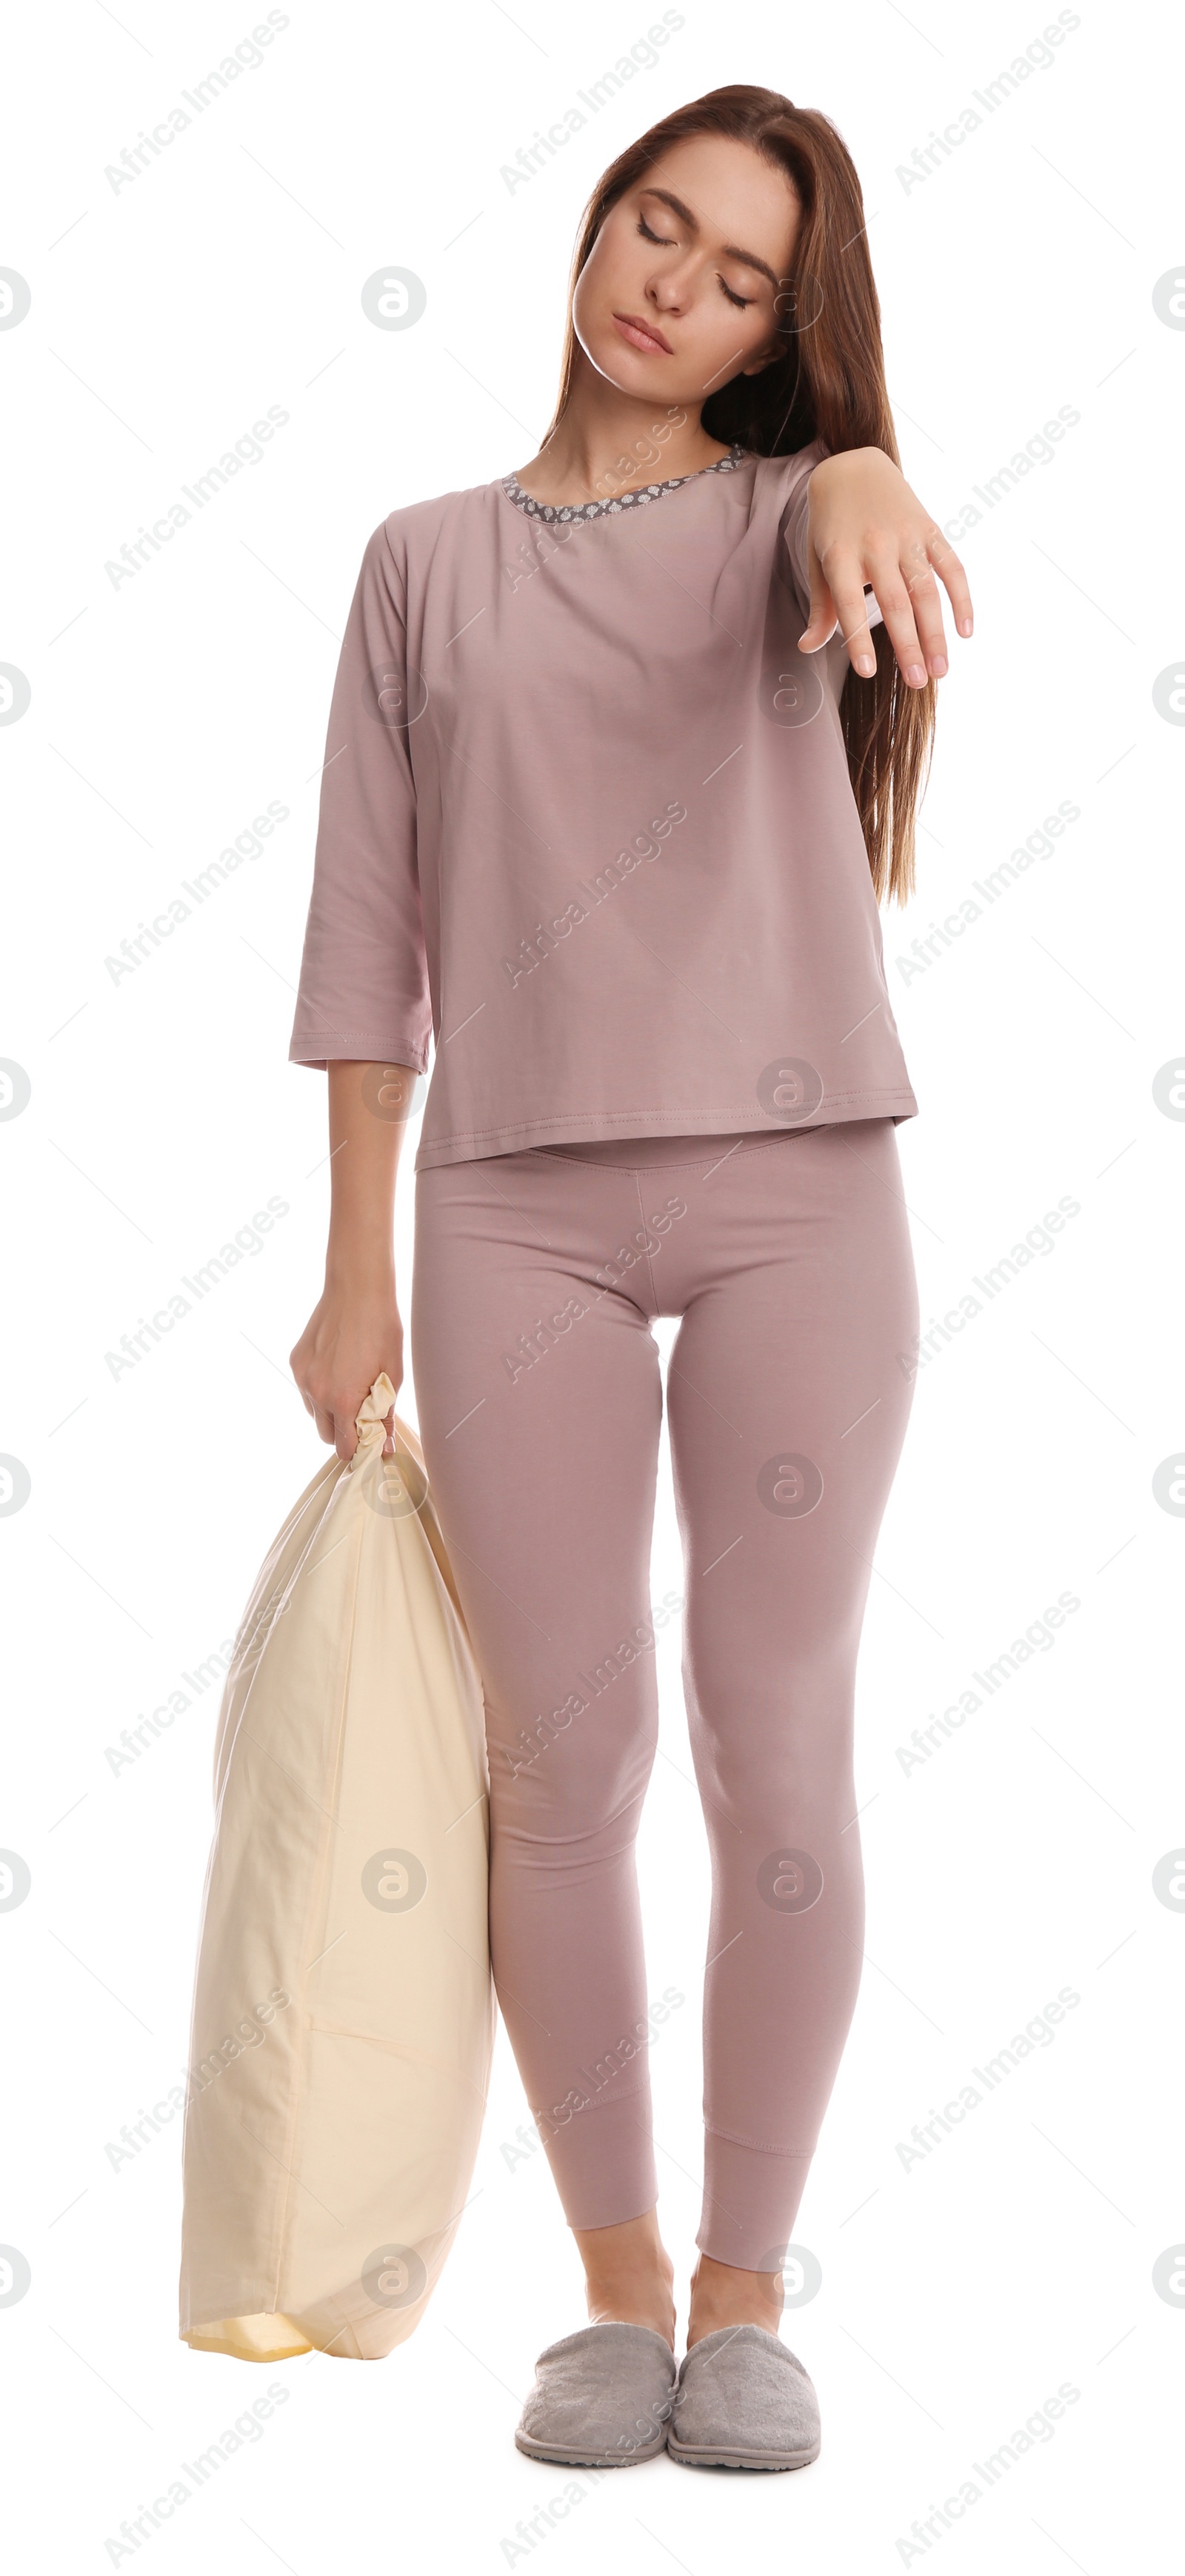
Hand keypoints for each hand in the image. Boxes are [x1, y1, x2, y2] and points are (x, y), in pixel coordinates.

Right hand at [289, 1278, 402, 1462]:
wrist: (357, 1290)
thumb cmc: (381, 1330)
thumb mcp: (392, 1376)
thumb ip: (383, 1416)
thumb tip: (382, 1448)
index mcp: (342, 1400)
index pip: (344, 1447)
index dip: (359, 1448)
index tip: (371, 1441)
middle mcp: (316, 1392)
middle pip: (326, 1436)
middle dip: (344, 1433)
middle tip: (363, 1414)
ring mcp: (302, 1377)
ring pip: (314, 1413)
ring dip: (330, 1412)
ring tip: (350, 1386)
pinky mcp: (296, 1363)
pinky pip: (306, 1390)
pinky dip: (320, 1390)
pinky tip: (337, 1368)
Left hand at [799, 446, 971, 688]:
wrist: (854, 467)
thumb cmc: (832, 525)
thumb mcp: (818, 561)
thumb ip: (821, 607)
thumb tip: (808, 647)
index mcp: (841, 557)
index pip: (850, 605)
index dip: (858, 639)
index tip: (868, 672)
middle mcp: (875, 546)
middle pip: (895, 603)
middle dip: (908, 646)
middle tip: (917, 683)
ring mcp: (907, 537)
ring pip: (926, 590)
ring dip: (936, 633)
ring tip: (940, 671)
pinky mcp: (930, 529)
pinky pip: (951, 566)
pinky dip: (962, 598)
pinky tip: (966, 630)